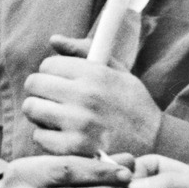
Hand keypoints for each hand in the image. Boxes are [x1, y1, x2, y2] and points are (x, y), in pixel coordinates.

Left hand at [22, 34, 162, 157]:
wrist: (156, 144)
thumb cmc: (133, 105)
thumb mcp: (117, 72)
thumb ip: (84, 51)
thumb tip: (54, 39)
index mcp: (95, 74)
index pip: (48, 65)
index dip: (51, 73)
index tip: (60, 82)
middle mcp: (85, 95)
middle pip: (34, 84)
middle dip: (41, 91)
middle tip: (54, 100)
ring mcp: (78, 123)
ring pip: (32, 109)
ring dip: (40, 114)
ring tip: (57, 118)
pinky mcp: (73, 147)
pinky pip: (39, 135)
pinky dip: (47, 137)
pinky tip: (64, 136)